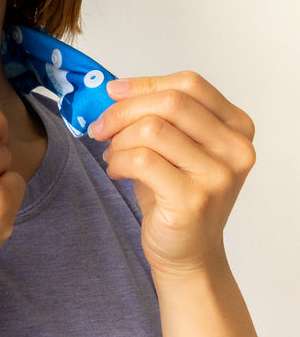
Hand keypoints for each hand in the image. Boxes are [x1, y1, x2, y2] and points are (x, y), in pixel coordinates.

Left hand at [88, 72, 255, 277]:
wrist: (188, 252)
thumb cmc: (175, 194)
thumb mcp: (175, 146)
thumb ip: (158, 115)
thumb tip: (116, 90)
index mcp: (236, 127)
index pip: (190, 84)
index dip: (145, 84)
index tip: (113, 91)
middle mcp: (235, 148)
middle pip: (170, 102)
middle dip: (124, 111)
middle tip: (100, 127)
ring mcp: (218, 175)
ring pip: (152, 129)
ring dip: (119, 140)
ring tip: (113, 156)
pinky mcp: (194, 199)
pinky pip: (142, 160)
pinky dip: (118, 161)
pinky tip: (117, 171)